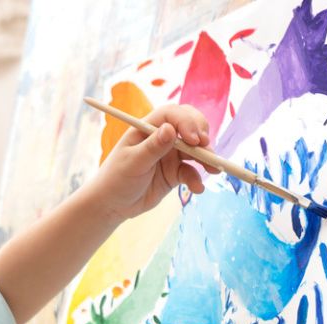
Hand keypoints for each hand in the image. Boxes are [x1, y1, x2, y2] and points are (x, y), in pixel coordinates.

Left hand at [86, 104, 218, 222]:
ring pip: (194, 150)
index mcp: (147, 128)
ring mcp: (170, 155)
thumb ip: (152, 147)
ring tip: (213, 170)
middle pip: (188, 127)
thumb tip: (169, 129)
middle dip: (201, 135)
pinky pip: (191, 172)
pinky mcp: (175, 173)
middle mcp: (161, 138)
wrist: (112, 205)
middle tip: (207, 148)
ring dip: (206, 158)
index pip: (172, 115)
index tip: (194, 138)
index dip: (186, 122)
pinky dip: (196, 179)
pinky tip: (197, 189)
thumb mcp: (133, 162)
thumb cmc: (116, 179)